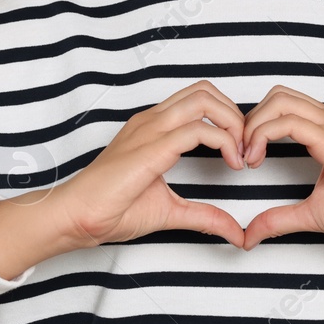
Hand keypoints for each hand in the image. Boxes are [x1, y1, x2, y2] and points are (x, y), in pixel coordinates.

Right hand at [58, 80, 249, 248]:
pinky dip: (224, 142)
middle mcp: (152, 120)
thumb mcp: (171, 211)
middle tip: (246, 148)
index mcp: (153, 127)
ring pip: (204, 100)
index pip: (199, 99)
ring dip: (233, 123)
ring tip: (241, 155)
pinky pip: (197, 129)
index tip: (241, 151)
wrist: (76, 217)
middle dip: (236, 114)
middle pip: (205, 90)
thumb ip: (205, 216)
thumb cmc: (111, 209)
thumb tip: (236, 233)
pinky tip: (231, 164)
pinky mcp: (151, 147)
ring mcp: (150, 129)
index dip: (227, 118)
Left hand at [239, 84, 323, 251]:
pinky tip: (256, 159)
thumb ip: (279, 219)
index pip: (283, 105)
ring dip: (253, 125)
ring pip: (280, 101)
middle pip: (277, 95)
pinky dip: (264, 135)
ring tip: (247, 157)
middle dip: (249, 120)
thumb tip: (250, 234)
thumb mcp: (311, 214)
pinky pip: (291, 123)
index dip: (255, 125)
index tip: (243, 157)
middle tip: (240, 153)